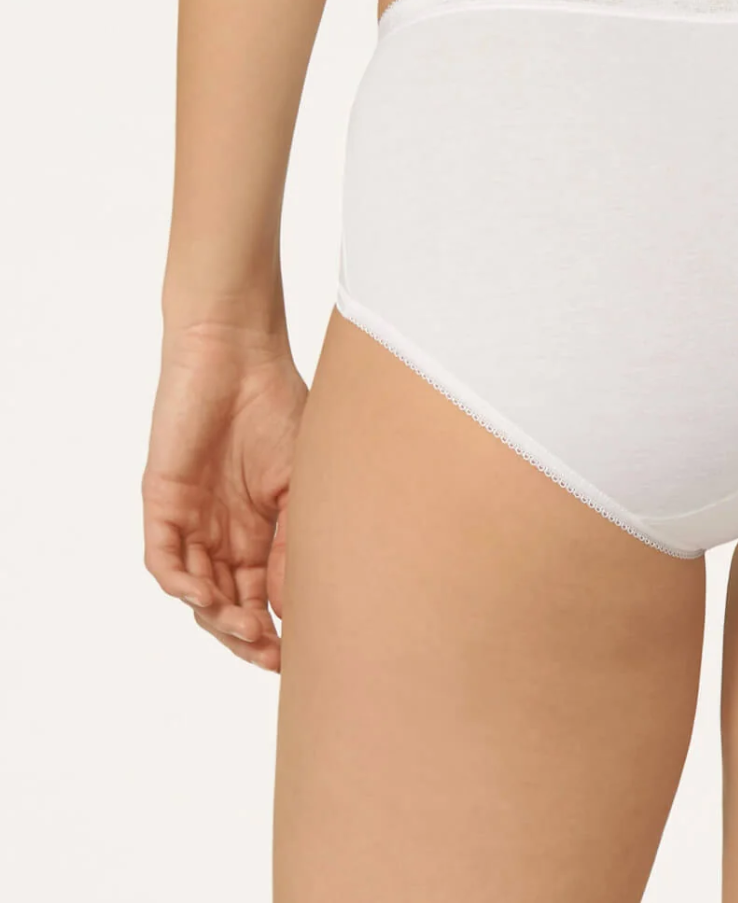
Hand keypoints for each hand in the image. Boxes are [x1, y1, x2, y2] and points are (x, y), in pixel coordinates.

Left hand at [142, 319, 303, 671]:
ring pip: (195, 590)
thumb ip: (291, 543)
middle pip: (226, 605)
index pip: (261, 597)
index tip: (296, 657)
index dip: (275, 631)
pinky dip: (180, 583)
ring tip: (245, 631)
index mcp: (259, 532)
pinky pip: (163, 557)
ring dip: (217, 618)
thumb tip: (293, 606)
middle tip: (269, 655)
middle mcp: (223, 534)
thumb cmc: (280, 408)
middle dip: (245, 637)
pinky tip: (206, 597)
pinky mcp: (162, 502)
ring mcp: (191, 520)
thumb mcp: (299, 484)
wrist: (240, 357)